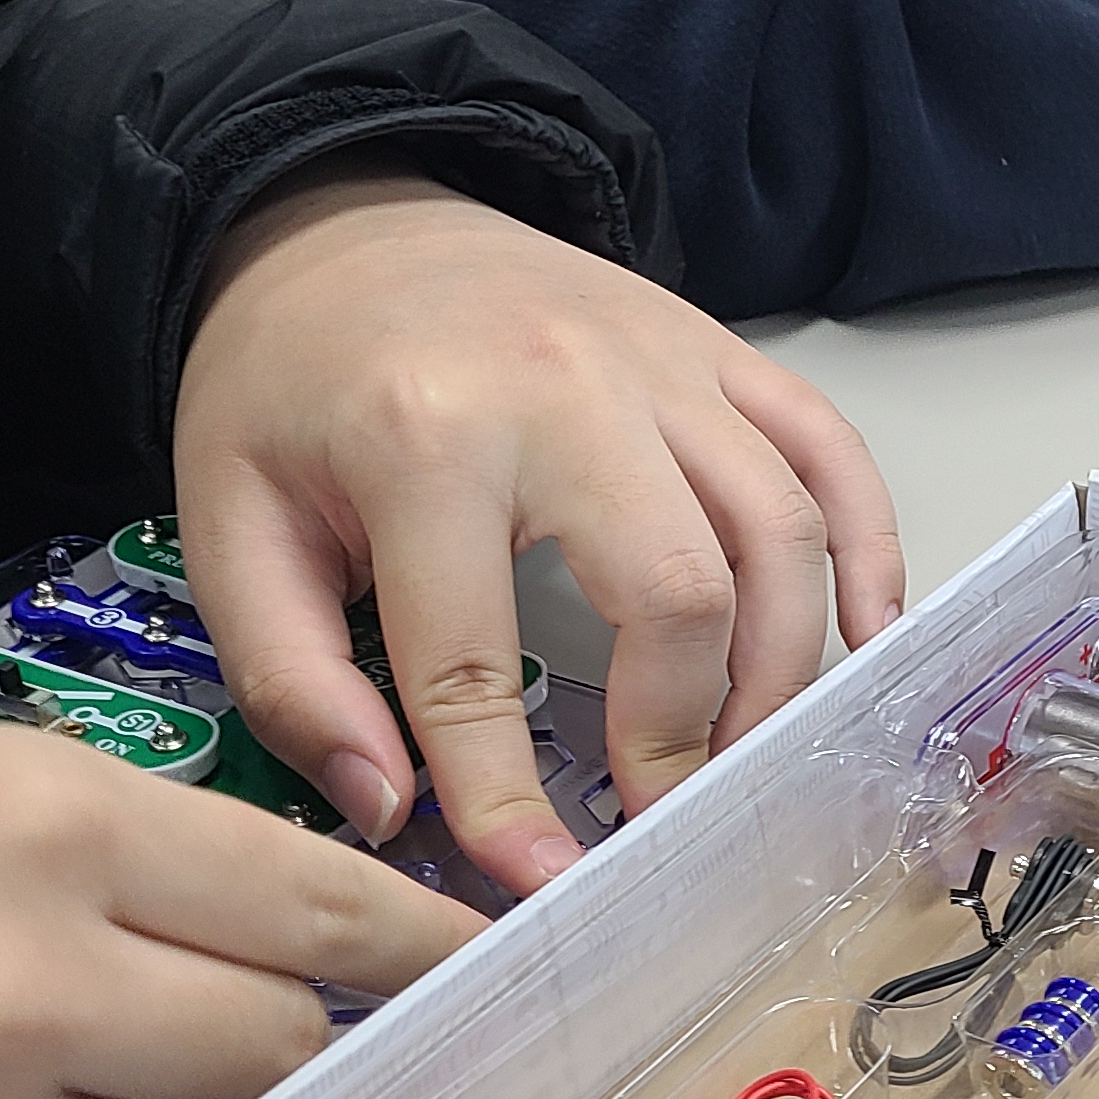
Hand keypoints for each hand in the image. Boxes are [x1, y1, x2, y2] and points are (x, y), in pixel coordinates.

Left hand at [178, 163, 907, 896]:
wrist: (346, 214)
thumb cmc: (290, 381)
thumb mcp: (228, 520)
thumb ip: (290, 676)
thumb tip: (386, 809)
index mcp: (422, 440)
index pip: (477, 663)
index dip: (507, 796)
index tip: (538, 885)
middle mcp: (565, 394)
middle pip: (680, 594)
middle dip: (683, 737)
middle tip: (661, 821)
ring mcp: (663, 366)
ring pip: (780, 534)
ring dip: (780, 671)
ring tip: (741, 756)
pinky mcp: (721, 352)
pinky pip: (832, 453)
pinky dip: (870, 550)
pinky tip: (863, 638)